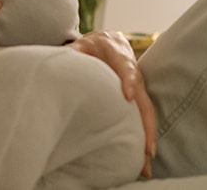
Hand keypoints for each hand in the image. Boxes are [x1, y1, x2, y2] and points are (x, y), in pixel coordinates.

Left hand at [67, 31, 157, 177]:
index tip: (128, 96)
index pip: (127, 68)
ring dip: (147, 138)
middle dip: (146, 124)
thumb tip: (59, 65)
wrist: (109, 42)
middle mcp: (133, 74)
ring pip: (146, 113)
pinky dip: (143, 137)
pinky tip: (140, 158)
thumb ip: (73, 53)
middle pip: (143, 99)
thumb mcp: (81, 45)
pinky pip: (142, 118)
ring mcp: (137, 88)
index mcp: (119, 56)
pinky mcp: (135, 100)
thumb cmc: (93, 47)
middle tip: (146, 149)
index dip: (129, 81)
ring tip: (145, 164)